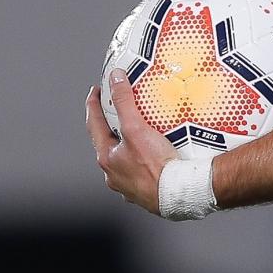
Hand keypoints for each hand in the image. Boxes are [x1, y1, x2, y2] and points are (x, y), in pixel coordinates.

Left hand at [83, 71, 178, 215]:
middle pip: (107, 144)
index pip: (94, 125)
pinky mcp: (144, 192)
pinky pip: (139, 172)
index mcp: (107, 158)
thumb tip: (116, 79)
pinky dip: (142, 162)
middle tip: (115, 111)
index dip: (93, 105)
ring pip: (123, 160)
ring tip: (137, 134)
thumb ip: (124, 102)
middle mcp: (114, 174)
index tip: (96, 92)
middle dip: (110, 127)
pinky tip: (153, 158)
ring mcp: (128, 185)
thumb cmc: (155, 166)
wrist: (179, 193)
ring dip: (127, 147)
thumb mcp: (136, 128)